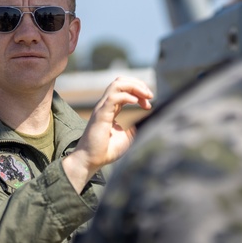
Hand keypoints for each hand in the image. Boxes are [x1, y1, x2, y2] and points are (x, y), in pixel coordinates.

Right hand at [62, 77, 152, 192]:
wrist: (91, 161)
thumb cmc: (106, 151)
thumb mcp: (126, 137)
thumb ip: (133, 127)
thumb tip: (143, 122)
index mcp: (111, 108)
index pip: (125, 88)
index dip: (139, 92)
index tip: (149, 105)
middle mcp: (106, 105)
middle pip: (121, 81)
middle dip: (138, 84)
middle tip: (150, 95)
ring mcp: (102, 108)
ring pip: (117, 84)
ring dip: (135, 87)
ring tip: (146, 96)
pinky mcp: (101, 114)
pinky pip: (113, 97)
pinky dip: (127, 96)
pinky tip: (136, 102)